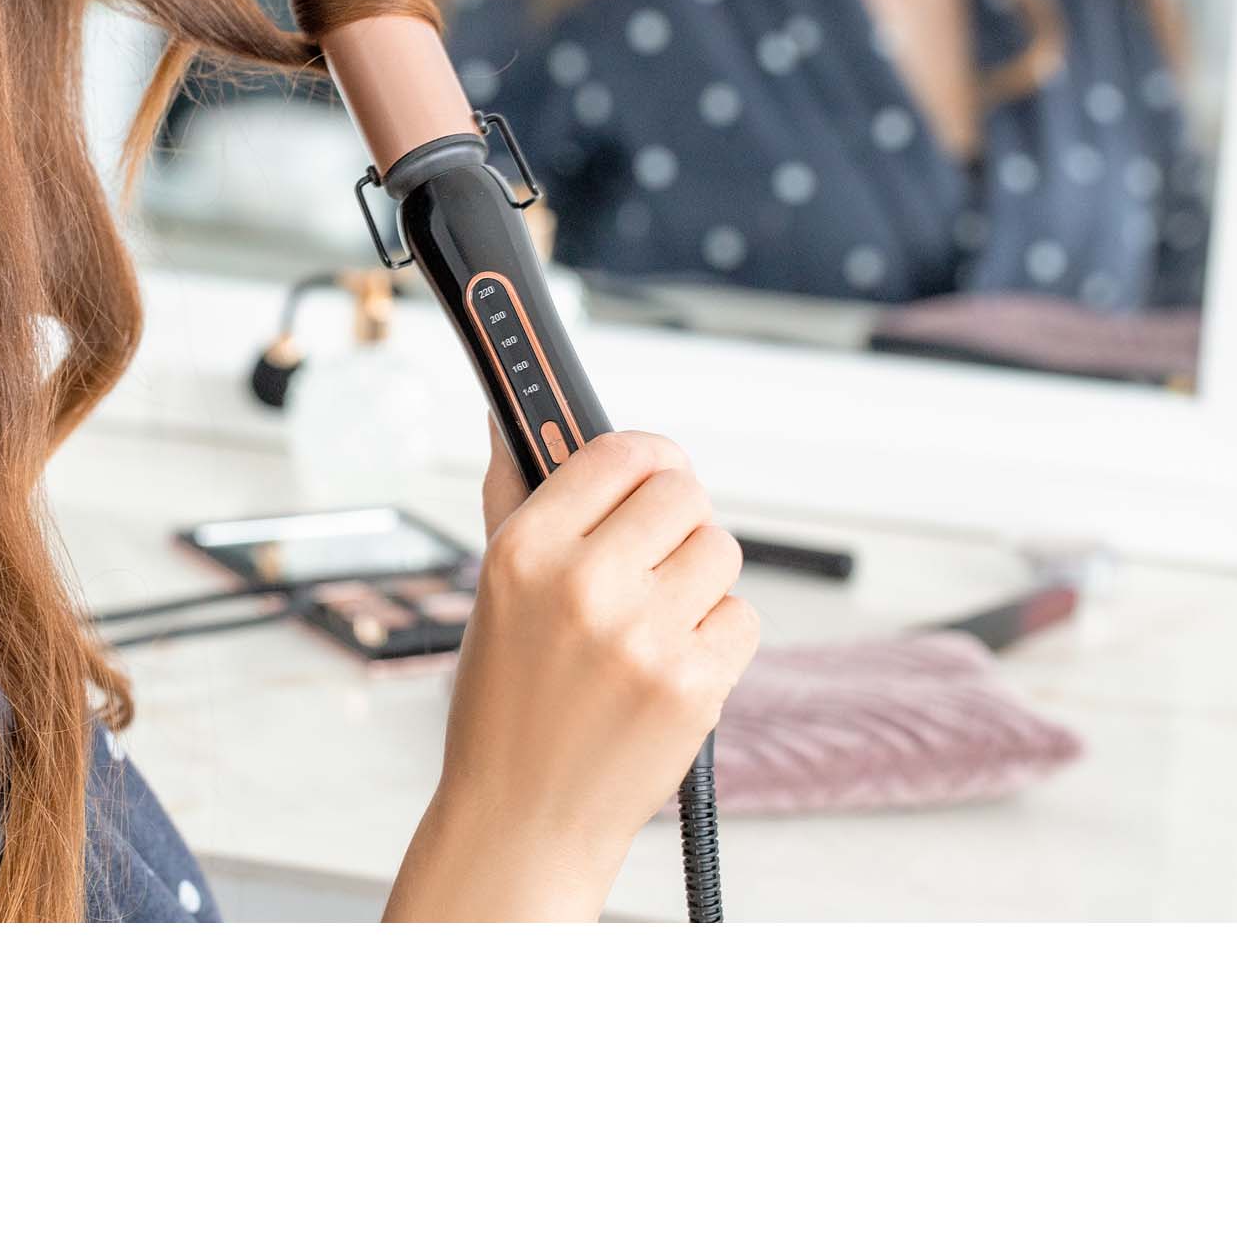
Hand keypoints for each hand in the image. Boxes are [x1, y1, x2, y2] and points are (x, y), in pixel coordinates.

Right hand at [383, 421, 758, 921]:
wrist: (524, 819)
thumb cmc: (506, 701)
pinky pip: (743, 617)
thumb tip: (510, 416)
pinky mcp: (694, 687)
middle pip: (683, 492)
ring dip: (702, 578)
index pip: (619, 452)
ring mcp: (642, 637)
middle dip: (678, 519)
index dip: (646, 458)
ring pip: (721, 551)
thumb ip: (513, 495)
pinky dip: (720, 637)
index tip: (651, 475)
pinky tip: (675, 665)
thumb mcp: (493, 592)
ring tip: (660, 619)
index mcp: (525, 550)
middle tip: (656, 557)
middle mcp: (582, 585)